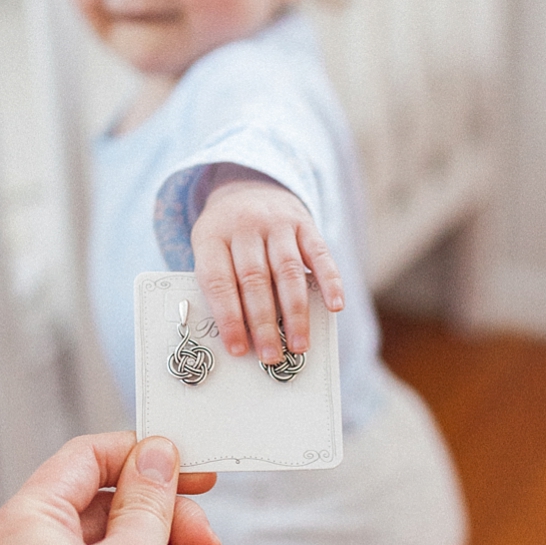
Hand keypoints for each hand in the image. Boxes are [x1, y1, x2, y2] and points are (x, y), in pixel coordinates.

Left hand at [190, 175, 344, 363]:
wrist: (248, 188)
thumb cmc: (227, 238)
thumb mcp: (210, 251)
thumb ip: (221, 286)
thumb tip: (243, 338)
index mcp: (211, 236)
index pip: (218, 281)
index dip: (229, 318)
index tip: (238, 349)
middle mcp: (244, 226)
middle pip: (254, 279)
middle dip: (264, 323)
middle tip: (271, 356)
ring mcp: (276, 223)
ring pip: (287, 271)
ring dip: (295, 312)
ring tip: (298, 345)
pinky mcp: (304, 223)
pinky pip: (319, 254)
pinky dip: (330, 281)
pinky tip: (335, 306)